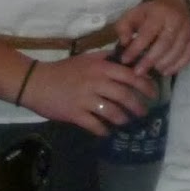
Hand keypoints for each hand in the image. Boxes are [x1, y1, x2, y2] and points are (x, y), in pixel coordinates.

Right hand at [21, 50, 159, 136]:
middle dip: (138, 106)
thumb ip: (107, 59)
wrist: (36, 81)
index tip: (153, 93)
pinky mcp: (74, 113)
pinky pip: (95, 125)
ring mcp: (85, 99)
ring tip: (126, 122)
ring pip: (112, 112)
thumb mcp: (87, 58)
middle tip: (144, 112)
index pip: (131, 76)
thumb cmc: (64, 70)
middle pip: (125, 96)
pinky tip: (107, 132)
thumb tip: (128, 59)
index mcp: (101, 68)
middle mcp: (96, 82)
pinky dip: (103, 130)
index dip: (145, 85)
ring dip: (123, 119)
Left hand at [112, 0, 189, 76]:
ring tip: (152, 71)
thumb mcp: (133, 14)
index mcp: (159, 13)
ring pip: (177, 51)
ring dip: (163, 64)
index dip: (136, 48)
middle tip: (138, 72)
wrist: (176, 4)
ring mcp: (187, 30)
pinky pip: (188, 55)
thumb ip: (124, 27)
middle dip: (150, 60)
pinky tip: (166, 71)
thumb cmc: (150, 12)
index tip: (125, 60)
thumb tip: (124, 43)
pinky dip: (177, 66)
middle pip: (164, 44)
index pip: (147, 33)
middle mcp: (176, 20)